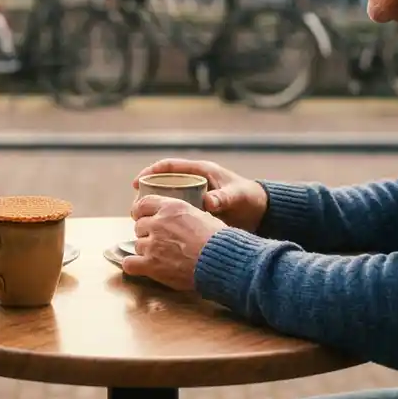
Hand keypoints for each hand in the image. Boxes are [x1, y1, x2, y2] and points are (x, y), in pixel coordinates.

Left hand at [121, 195, 225, 289]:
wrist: (220, 260)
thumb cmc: (218, 239)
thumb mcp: (201, 215)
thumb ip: (184, 215)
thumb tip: (182, 219)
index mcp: (171, 207)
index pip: (143, 203)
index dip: (140, 211)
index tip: (142, 217)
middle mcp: (158, 223)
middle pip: (139, 226)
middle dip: (147, 233)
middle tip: (158, 241)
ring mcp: (153, 244)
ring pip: (137, 245)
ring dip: (146, 250)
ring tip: (160, 257)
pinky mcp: (151, 264)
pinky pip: (130, 264)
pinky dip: (133, 265)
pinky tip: (139, 266)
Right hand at [132, 158, 267, 232]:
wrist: (262, 213)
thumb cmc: (249, 199)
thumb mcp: (236, 196)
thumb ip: (223, 198)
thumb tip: (208, 203)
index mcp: (201, 171)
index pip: (169, 167)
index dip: (150, 172)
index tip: (137, 183)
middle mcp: (194, 181)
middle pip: (163, 183)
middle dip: (147, 193)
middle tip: (135, 208)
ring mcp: (194, 196)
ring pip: (167, 199)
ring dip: (154, 208)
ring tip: (141, 221)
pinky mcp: (196, 210)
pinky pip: (176, 212)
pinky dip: (166, 218)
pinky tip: (158, 231)